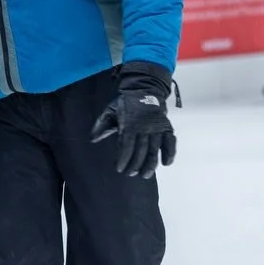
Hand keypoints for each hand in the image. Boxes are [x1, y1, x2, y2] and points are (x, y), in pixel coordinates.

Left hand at [91, 61, 176, 178]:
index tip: (119, 169)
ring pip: (155, 148)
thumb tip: (92, 140)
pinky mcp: (167, 127)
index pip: (126, 145)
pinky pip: (171, 141)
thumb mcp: (110, 111)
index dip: (124, 158)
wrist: (145, 89)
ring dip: (151, 163)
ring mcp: (157, 127)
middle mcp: (145, 126)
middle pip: (141, 150)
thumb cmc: (125, 104)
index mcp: (129, 123)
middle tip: (131, 174)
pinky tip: (166, 163)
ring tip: (146, 175)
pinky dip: (170, 152)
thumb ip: (101, 125)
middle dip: (136, 164)